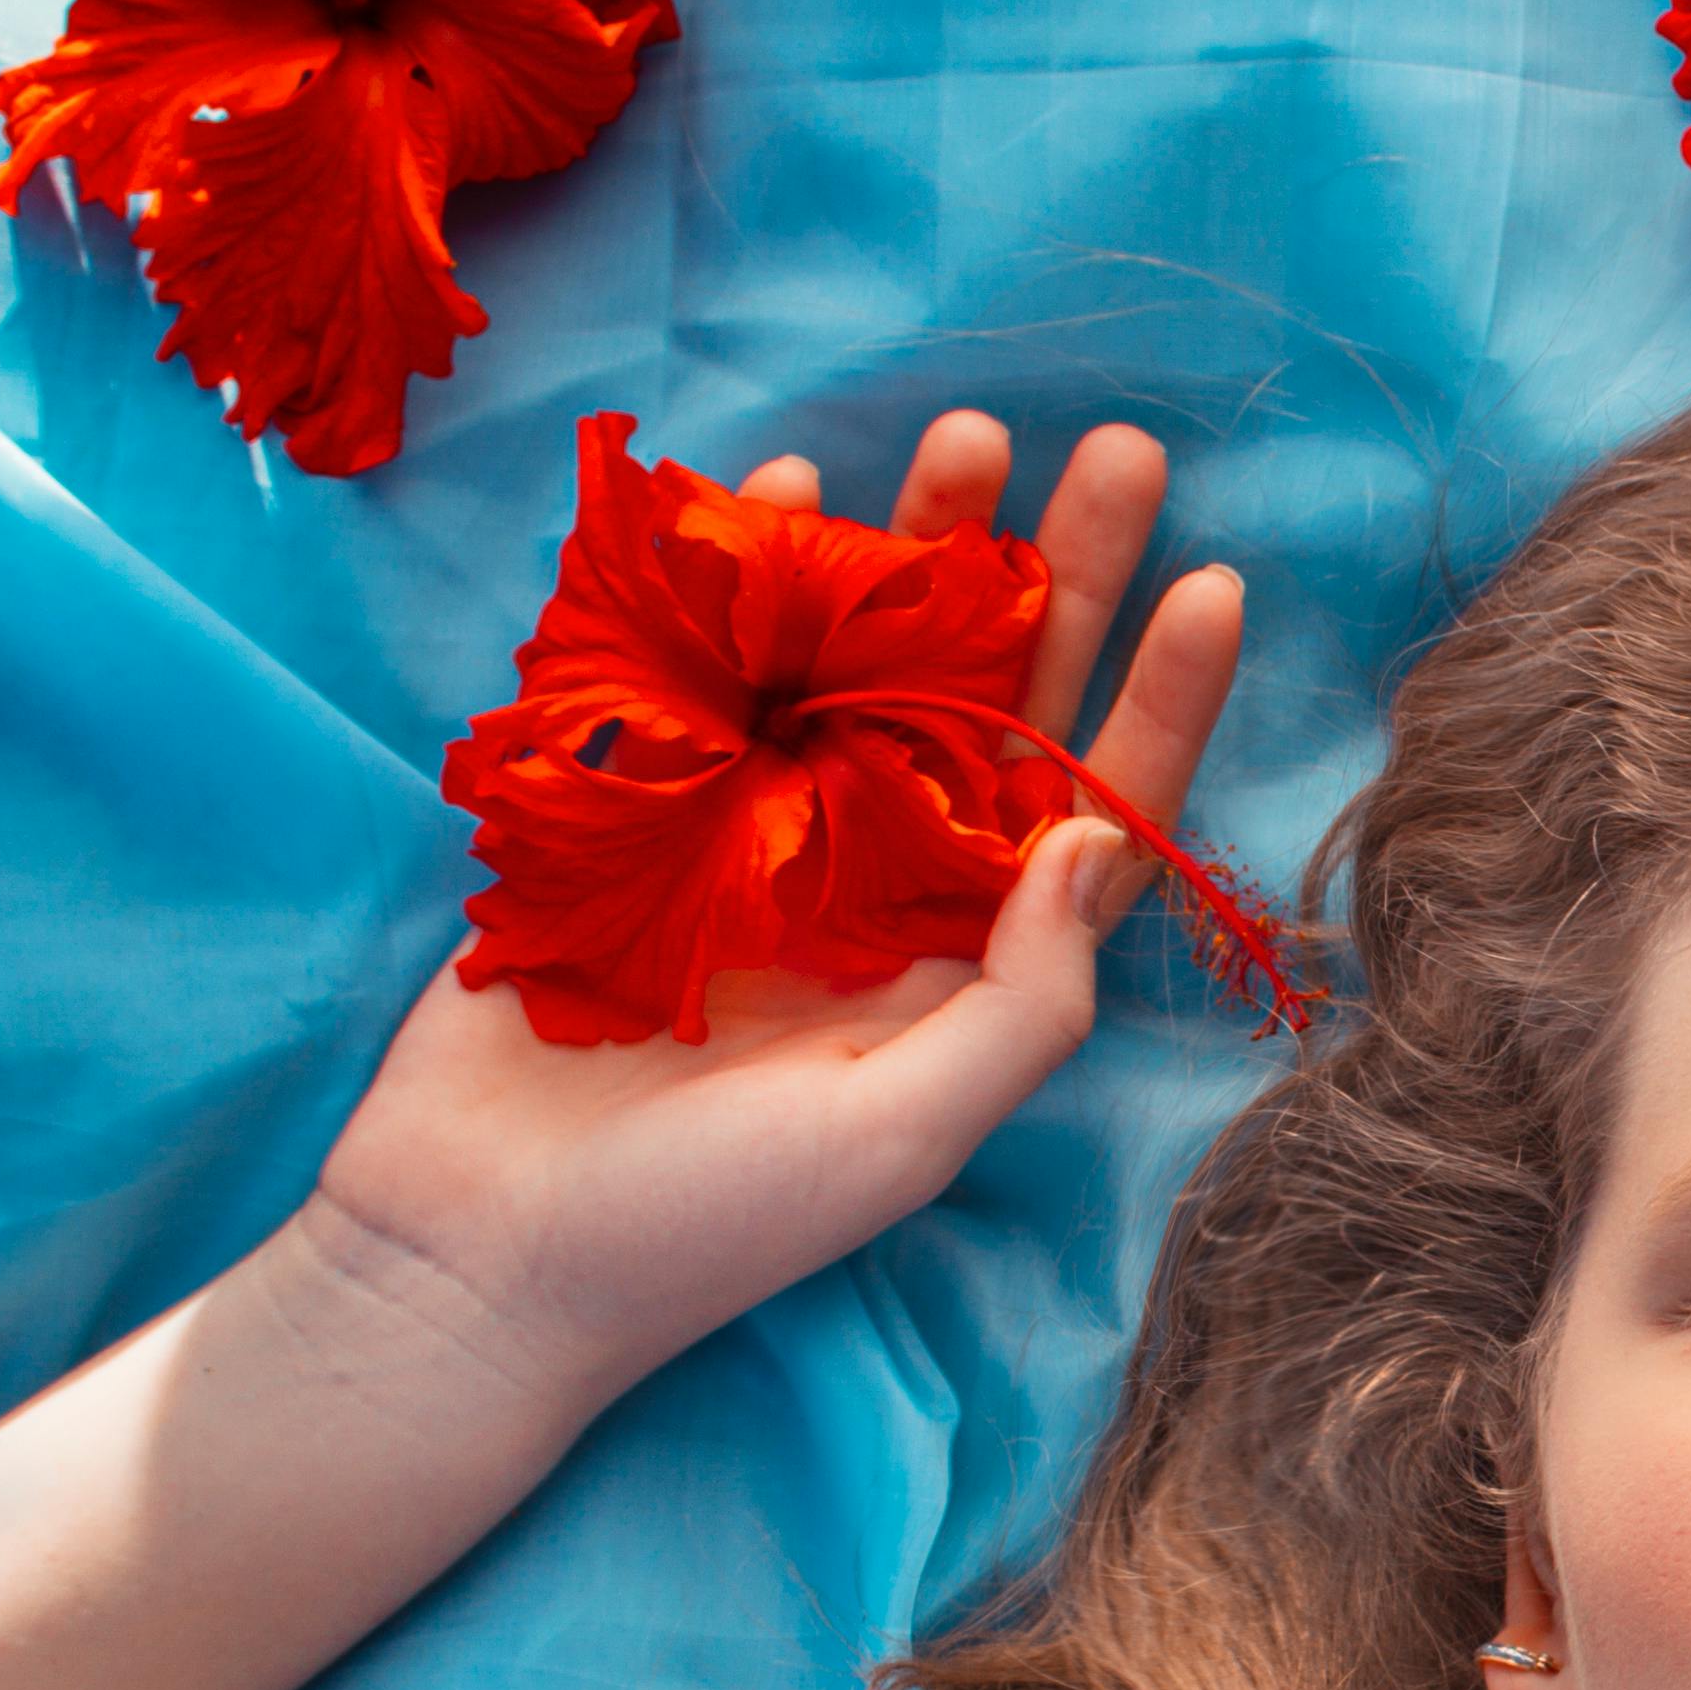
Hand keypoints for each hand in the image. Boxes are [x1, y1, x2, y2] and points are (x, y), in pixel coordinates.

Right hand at [296, 413, 1243, 1407]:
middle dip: (1060, 578)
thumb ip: (1022, 1000)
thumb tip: (1089, 837)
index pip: (1094, 813)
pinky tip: (787, 486)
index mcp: (965, 967)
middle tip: (1121, 452)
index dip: (1160, 703)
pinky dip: (747, 579)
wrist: (475, 1253)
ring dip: (916, 551)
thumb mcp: (902, 1134)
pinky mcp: (642, 805)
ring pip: (867, 663)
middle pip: (999, 705)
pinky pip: (715, 665)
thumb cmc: (705, 1227)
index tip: (1215, 585)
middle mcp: (882, 886)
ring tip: (970, 436)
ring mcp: (760, 837)